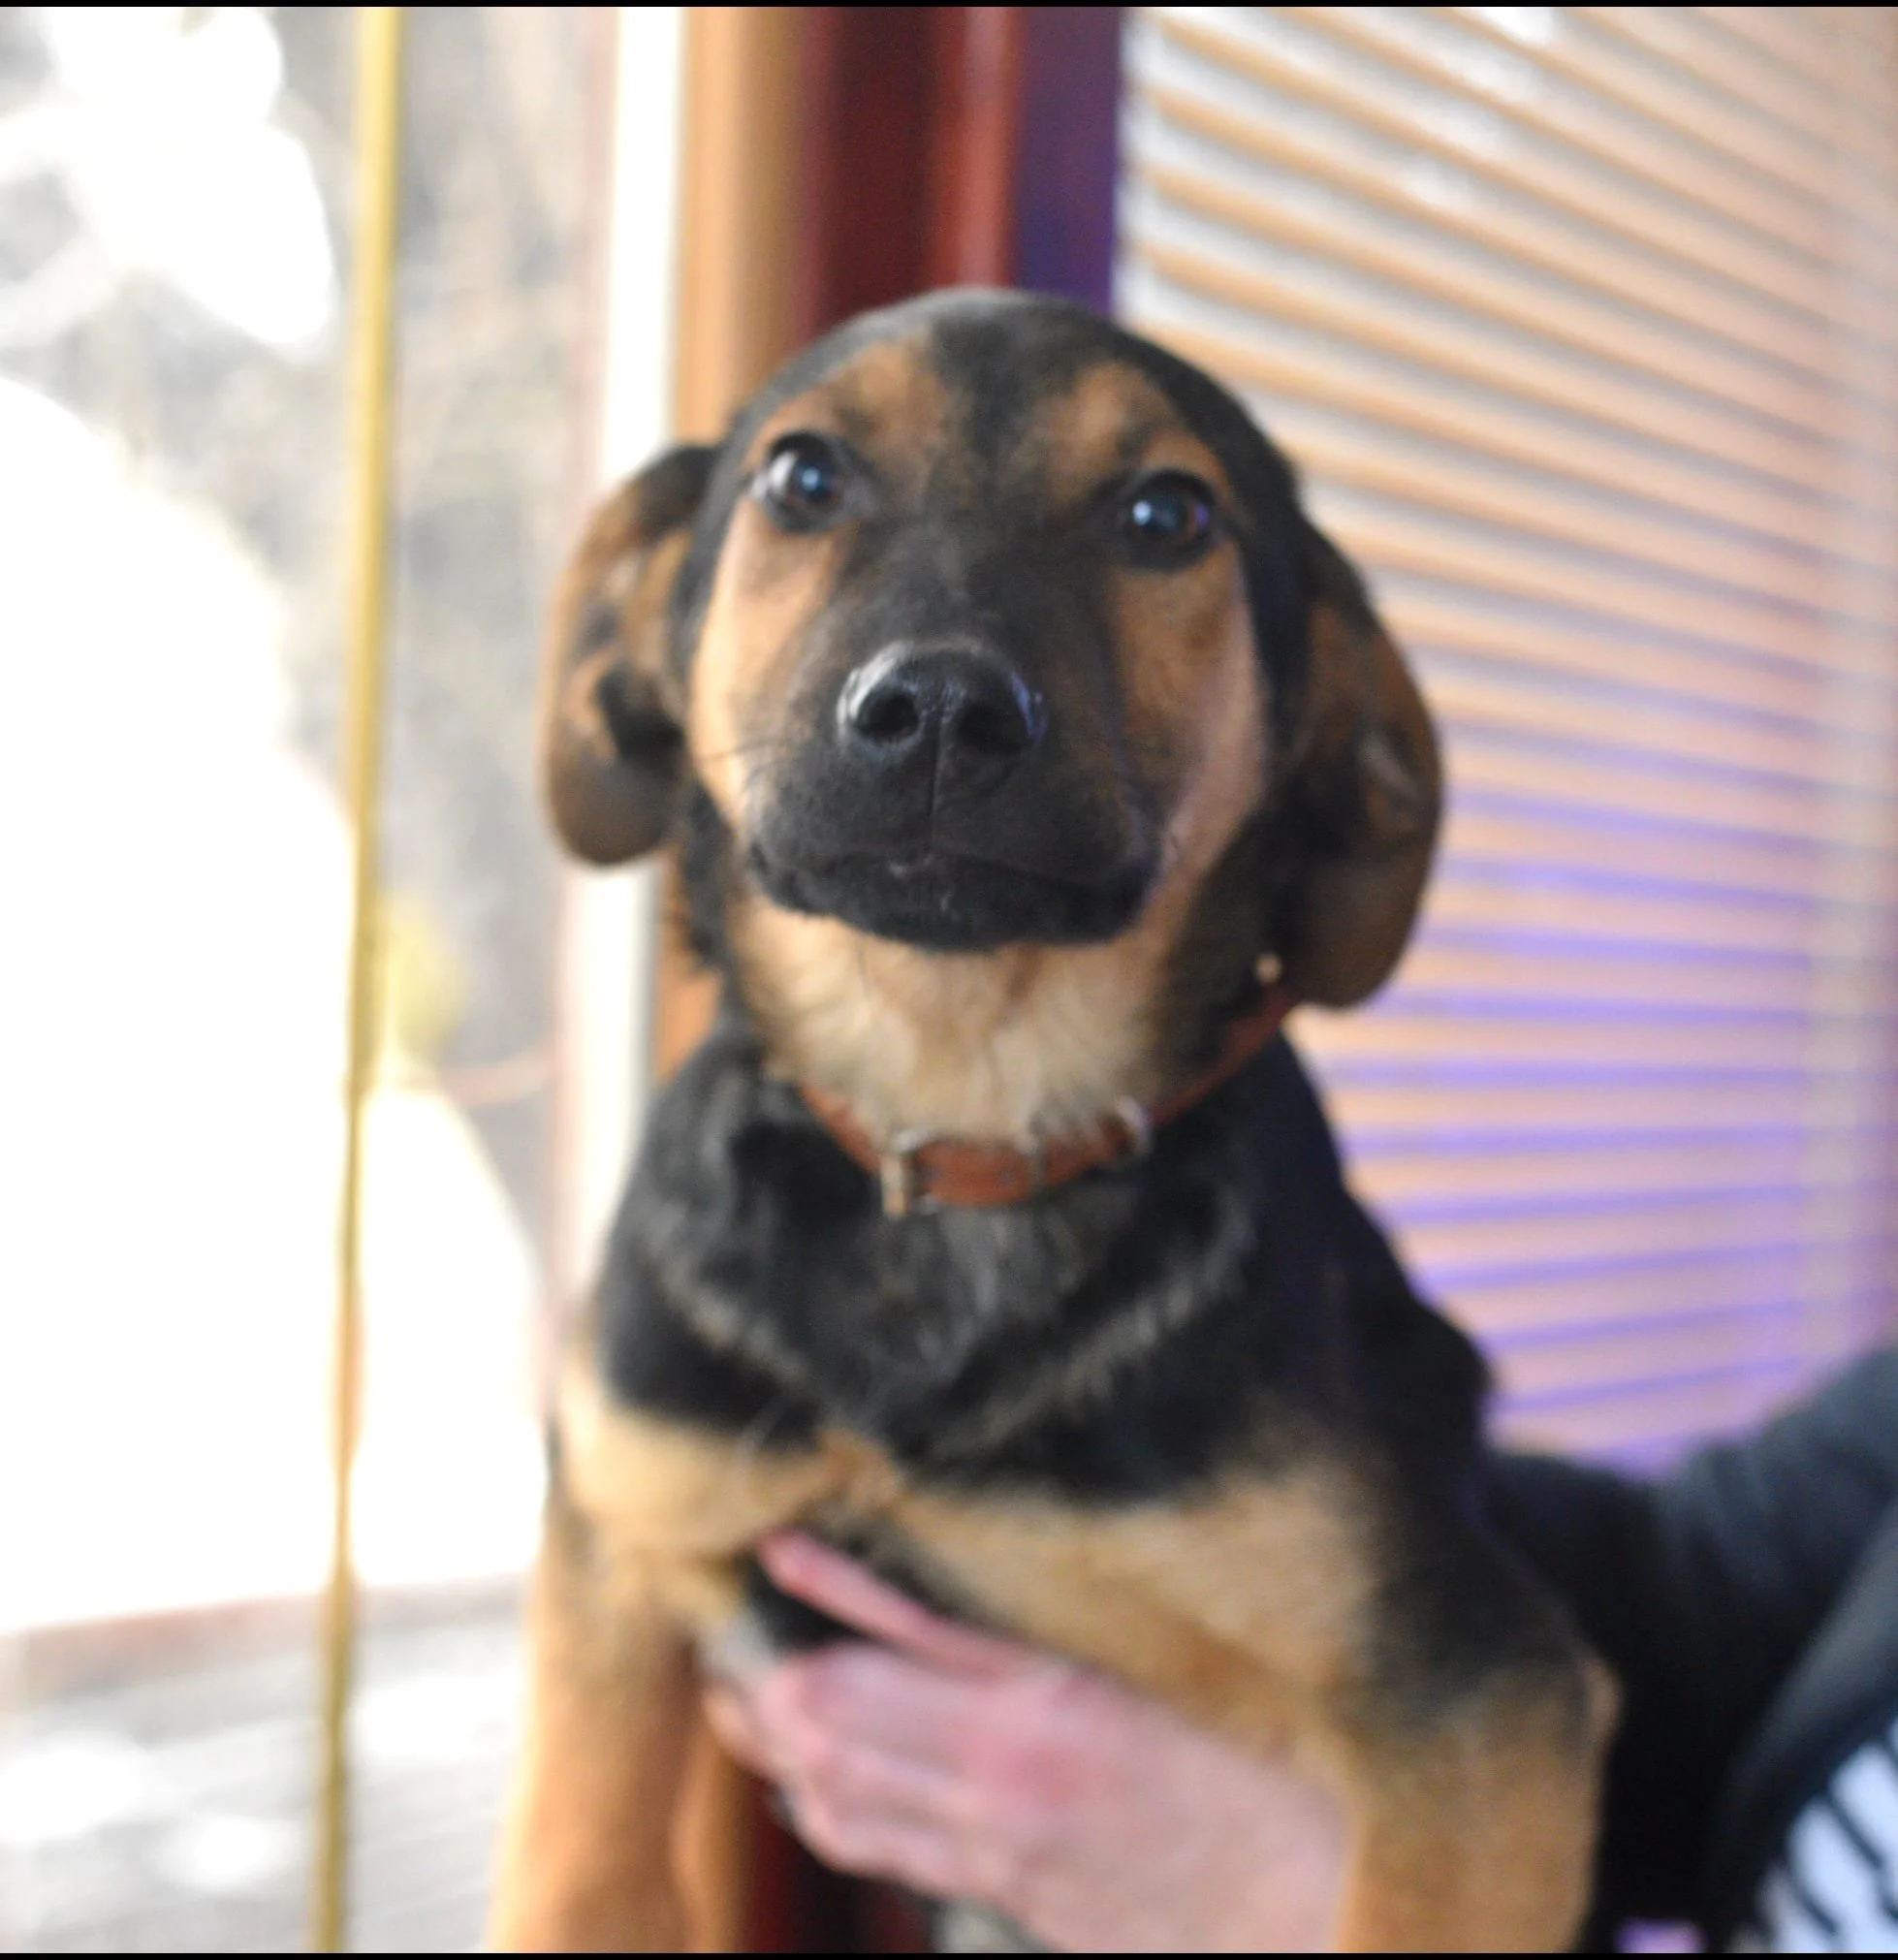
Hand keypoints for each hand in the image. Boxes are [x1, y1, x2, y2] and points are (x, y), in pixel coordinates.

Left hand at [703, 1532, 1346, 1952]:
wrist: (1310, 1906)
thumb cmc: (1266, 1764)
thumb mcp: (1169, 1662)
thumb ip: (1057, 1620)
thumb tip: (969, 1565)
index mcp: (1045, 1705)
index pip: (880, 1648)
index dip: (816, 1600)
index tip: (776, 1548)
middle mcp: (1002, 1781)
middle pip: (833, 1728)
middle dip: (765, 1679)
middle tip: (734, 1627)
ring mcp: (998, 1849)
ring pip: (838, 1799)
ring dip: (777, 1749)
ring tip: (743, 1698)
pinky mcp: (1012, 1895)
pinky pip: (887, 1854)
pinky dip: (830, 1812)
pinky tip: (811, 1785)